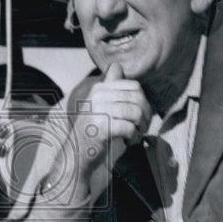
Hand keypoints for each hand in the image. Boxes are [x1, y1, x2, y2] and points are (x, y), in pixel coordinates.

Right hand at [74, 62, 152, 194]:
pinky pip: (130, 127)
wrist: (76, 155)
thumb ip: (109, 87)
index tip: (140, 116)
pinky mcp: (103, 127)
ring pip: (136, 113)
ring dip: (140, 127)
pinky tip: (128, 142)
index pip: (135, 86)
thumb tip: (117, 66)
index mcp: (100, 88)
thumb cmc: (92, 132)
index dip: (144, 102)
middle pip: (138, 99)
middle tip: (141, 128)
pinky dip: (133, 138)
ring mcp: (99, 111)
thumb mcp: (99, 105)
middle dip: (146, 116)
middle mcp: (98, 96)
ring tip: (135, 136)